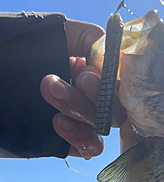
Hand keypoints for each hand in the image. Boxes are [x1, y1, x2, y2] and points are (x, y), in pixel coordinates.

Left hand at [40, 19, 126, 159]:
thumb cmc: (22, 49)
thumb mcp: (61, 33)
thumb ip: (92, 40)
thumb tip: (117, 56)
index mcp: (95, 71)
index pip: (122, 85)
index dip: (111, 84)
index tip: (86, 74)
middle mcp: (92, 97)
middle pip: (115, 110)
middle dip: (90, 97)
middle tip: (56, 83)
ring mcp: (83, 121)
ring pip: (101, 128)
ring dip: (79, 112)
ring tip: (49, 91)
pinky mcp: (70, 142)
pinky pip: (90, 148)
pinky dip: (80, 138)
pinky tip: (58, 124)